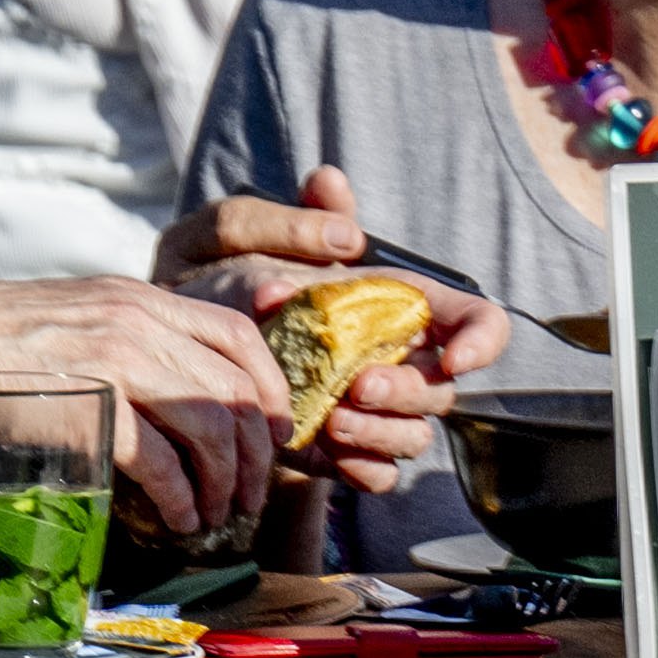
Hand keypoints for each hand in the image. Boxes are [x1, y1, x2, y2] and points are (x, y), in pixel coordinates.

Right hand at [0, 276, 300, 535]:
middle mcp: (139, 323)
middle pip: (234, 389)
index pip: (239, 334)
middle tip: (249, 491)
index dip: (270, 386)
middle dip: (253, 449)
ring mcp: (116, 362)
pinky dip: (180, 494)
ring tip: (217, 513)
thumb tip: (180, 390)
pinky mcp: (89, 406)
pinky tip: (179, 518)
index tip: (275, 430)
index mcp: (142, 298)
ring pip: (209, 425)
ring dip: (223, 479)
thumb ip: (133, 340)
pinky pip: (160, 458)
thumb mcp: (80, 320)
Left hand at [151, 195, 515, 482]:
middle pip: (444, 388)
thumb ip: (291, 210)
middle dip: (409, 391)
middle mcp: (396, 360)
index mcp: (397, 306)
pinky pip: (378, 475)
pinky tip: (326, 452)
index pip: (477, 322)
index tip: (453, 356)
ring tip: (332, 421)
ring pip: (414, 437)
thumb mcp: (241, 239)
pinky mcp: (341, 452)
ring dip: (383, 433)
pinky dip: (363, 469)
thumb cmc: (216, 286)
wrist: (175, 354)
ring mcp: (371, 412)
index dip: (482, 339)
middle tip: (359, 385)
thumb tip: (327, 183)